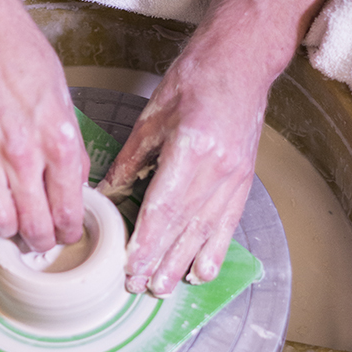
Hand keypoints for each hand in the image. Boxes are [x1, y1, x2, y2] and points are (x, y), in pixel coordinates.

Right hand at [0, 11, 89, 250]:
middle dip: (40, 242)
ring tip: (8, 217)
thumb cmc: (27, 68)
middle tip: (38, 238)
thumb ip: (72, 155)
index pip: (68, 213)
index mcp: (59, 146)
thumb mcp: (67, 110)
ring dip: (4, 228)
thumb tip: (74, 191)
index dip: (68, 234)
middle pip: (34, 228)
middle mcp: (24, 156)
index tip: (64, 235)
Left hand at [98, 42, 265, 295]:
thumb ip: (131, 159)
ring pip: (205, 233)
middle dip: (159, 261)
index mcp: (192, 148)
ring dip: (182, 264)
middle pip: (184, 228)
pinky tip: (200, 274)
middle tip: (137, 287)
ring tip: (162, 289)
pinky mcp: (244, 183)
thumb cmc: (196, 79)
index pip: (164, 208)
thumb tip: (107, 193)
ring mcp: (235, 179)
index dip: (146, 242)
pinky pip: (227, 226)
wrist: (242, 63)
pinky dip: (213, 252)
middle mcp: (218, 170)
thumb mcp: (153, 115)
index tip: (129, 266)